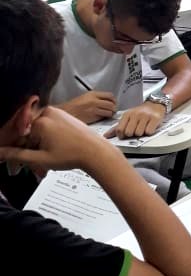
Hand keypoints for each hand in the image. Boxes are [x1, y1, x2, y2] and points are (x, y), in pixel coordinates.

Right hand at [0, 107, 119, 176]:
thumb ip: (17, 155)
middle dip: (28, 148)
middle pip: (27, 132)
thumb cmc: (73, 155)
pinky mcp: (63, 115)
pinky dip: (45, 137)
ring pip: (37, 129)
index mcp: (40, 122)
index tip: (14, 159)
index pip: (18, 137)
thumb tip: (0, 153)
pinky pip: (48, 126)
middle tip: (32, 163)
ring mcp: (57, 112)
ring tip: (45, 157)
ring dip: (37, 143)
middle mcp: (47, 113)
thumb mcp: (40, 159)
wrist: (96, 152)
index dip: (16, 150)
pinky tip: (52, 149)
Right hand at [60, 91, 116, 123]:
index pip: (110, 95)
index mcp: (93, 94)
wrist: (66, 112)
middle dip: (113, 108)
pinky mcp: (93, 116)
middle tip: (112, 110)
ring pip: (110, 111)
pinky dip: (105, 118)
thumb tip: (106, 101)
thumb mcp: (85, 97)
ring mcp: (94, 108)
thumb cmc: (74, 106)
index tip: (114, 103)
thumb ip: (96, 98)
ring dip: (110, 114)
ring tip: (107, 115)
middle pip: (112, 103)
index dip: (113, 100)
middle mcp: (94, 100)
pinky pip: (104, 116)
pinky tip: (101, 118)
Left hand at [108, 102, 165, 139]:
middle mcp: (135, 114)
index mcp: (127, 114)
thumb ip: (117, 127)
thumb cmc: (140, 113)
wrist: (155, 104)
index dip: (122, 135)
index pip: (119, 130)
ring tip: (143, 128)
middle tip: (135, 130)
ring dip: (141, 133)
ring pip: (139, 133)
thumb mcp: (128, 117)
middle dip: (132, 134)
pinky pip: (149, 132)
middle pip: (129, 133)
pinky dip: (149, 132)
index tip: (125, 134)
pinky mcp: (154, 119)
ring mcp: (145, 116)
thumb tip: (106, 136)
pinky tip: (149, 127)